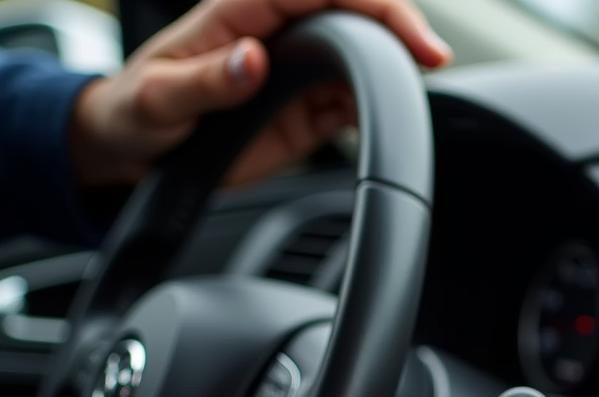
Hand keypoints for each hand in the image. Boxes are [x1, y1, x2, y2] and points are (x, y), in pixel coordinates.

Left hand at [70, 0, 451, 188]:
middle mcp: (278, 34)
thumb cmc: (139, 111)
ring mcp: (297, 73)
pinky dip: (376, 108)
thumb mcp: (161, 98)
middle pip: (354, 12)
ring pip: (362, 56)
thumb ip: (208, 81)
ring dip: (393, 69)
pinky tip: (389, 118)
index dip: (372, 3)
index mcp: (244, 8)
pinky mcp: (305, 111)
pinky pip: (351, 102)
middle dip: (399, 28)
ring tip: (417, 92)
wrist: (137, 151)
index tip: (406, 34)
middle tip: (432, 59)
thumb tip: (254, 59)